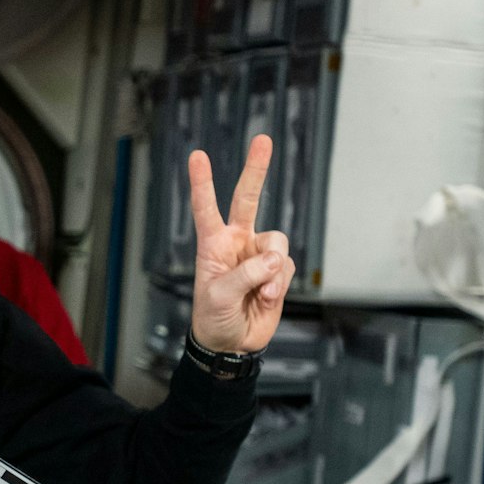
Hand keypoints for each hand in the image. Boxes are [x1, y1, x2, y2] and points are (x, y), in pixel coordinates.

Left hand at [187, 135, 294, 352]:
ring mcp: (258, 256)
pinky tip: (267, 298)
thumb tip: (272, 260)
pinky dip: (280, 285)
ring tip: (262, 293)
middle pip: (248, 199)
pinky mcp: (277, 272)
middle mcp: (237, 243)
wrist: (231, 345)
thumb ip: (244, 275)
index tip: (197, 156)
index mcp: (213, 245)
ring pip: (277, 244)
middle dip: (255, 170)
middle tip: (262, 139)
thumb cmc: (214, 319)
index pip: (206, 208)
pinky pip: (286, 268)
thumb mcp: (218, 297)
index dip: (202, 183)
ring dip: (273, 270)